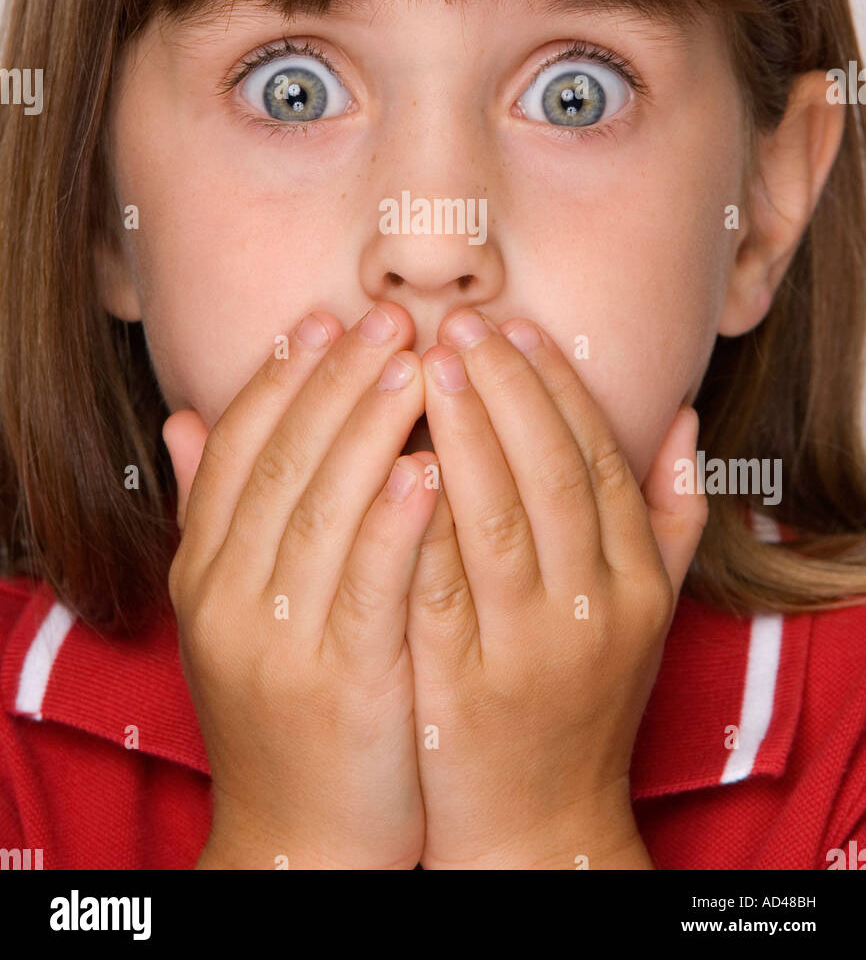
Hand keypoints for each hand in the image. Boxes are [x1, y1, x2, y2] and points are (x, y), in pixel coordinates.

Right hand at [164, 301, 438, 869]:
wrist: (303, 836)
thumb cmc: (285, 707)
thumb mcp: (235, 608)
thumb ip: (213, 511)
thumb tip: (182, 418)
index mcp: (204, 570)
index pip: (237, 448)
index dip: (280, 378)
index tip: (322, 319)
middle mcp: (228, 596)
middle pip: (282, 461)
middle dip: (335, 380)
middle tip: (385, 316)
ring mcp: (279, 640)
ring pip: (322, 508)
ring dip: (369, 427)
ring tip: (416, 362)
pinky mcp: (339, 683)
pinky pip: (368, 585)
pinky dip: (393, 520)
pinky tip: (428, 467)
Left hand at [407, 307, 707, 868]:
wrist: (540, 823)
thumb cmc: (584, 699)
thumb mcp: (646, 613)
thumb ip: (669, 516)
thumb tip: (684, 417)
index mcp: (636, 584)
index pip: (600, 459)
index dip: (556, 387)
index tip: (515, 327)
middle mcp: (594, 612)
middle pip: (552, 474)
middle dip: (505, 389)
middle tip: (459, 325)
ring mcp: (528, 650)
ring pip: (496, 519)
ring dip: (460, 433)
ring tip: (422, 365)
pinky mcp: (462, 683)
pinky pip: (436, 583)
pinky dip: (415, 516)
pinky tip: (388, 458)